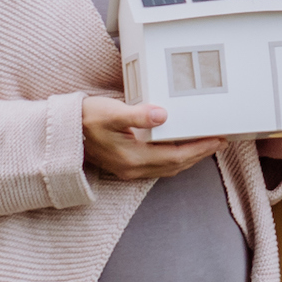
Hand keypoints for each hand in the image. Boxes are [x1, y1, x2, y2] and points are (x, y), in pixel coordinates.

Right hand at [82, 97, 222, 180]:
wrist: (61, 131)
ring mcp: (128, 170)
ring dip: (188, 158)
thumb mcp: (110, 112)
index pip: (176, 156)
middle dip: (199, 154)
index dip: (199, 148)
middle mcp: (132, 169)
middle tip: (220, 142)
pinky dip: (173, 158)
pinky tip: (178, 149)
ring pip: (167, 168)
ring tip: (205, 145)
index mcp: (132, 158)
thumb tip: (163, 115)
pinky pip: (157, 166)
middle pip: (175, 165)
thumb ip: (137, 115)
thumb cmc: (84, 119)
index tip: (217, 139)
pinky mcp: (124, 165)